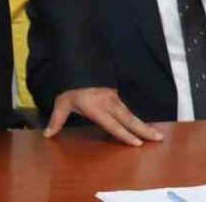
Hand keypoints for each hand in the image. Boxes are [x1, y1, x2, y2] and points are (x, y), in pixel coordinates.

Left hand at [44, 87, 162, 145]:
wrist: (79, 63)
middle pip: (128, 119)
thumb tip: (47, 135)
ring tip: (158, 135)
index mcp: (96, 107)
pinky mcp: (116, 96)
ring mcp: (114, 99)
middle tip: (158, 138)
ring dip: (144, 125)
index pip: (112, 124)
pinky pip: (128, 110)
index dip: (124, 134)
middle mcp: (108, 104)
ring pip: (131, 115)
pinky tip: (145, 127)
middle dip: (143, 130)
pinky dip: (138, 120)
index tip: (137, 143)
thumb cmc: (70, 86)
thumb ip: (57, 120)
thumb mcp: (62, 102)